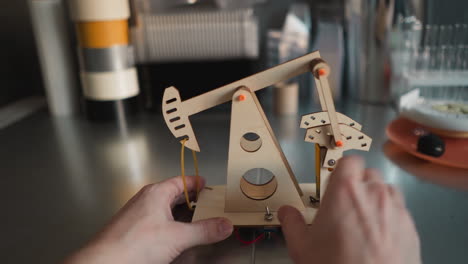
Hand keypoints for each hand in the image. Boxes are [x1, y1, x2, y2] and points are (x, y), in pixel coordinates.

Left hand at [64, 176, 232, 263]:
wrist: (104, 262)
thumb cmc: (133, 245)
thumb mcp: (178, 238)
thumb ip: (204, 231)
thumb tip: (224, 225)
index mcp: (157, 193)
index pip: (182, 181)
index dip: (197, 183)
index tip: (207, 185)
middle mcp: (146, 199)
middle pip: (174, 194)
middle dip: (191, 200)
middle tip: (207, 205)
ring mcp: (138, 213)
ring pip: (165, 208)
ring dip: (181, 214)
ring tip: (195, 222)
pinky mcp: (133, 228)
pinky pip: (156, 220)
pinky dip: (170, 224)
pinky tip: (174, 236)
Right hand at [278, 156, 420, 263]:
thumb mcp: (302, 246)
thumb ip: (292, 222)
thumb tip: (287, 213)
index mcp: (345, 191)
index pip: (349, 160)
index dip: (341, 170)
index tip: (334, 181)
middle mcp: (374, 194)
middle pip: (368, 174)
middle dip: (357, 185)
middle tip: (345, 205)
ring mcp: (396, 209)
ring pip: (386, 191)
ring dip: (375, 199)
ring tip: (363, 220)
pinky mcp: (411, 227)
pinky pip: (400, 211)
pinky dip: (390, 217)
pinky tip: (378, 236)